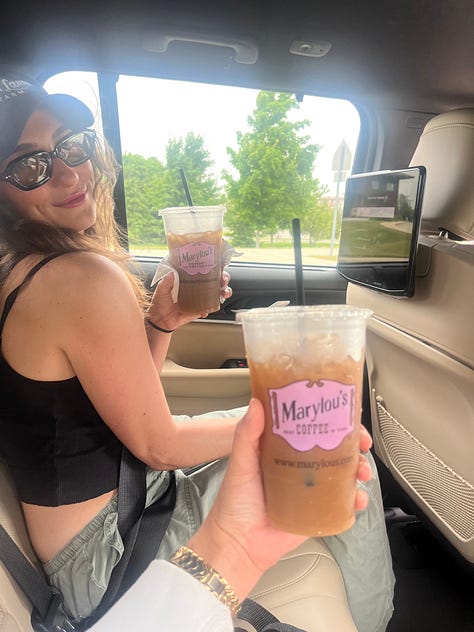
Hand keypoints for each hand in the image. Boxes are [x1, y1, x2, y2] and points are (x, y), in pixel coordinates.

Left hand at [147, 269, 231, 330]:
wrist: (160, 320)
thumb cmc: (160, 302)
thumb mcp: (161, 289)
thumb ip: (166, 281)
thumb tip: (172, 273)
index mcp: (189, 279)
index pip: (204, 269)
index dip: (215, 266)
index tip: (221, 263)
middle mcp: (197, 287)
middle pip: (216, 280)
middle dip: (223, 278)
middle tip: (222, 279)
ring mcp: (200, 298)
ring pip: (218, 293)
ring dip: (224, 291)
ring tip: (223, 293)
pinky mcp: (200, 309)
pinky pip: (210, 308)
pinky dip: (210, 308)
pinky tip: (205, 310)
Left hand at [188, 399, 372, 599]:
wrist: (239, 545)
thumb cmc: (234, 502)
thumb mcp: (240, 463)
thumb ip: (246, 434)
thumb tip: (256, 402)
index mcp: (282, 448)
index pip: (311, 426)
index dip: (331, 418)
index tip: (346, 414)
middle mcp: (299, 465)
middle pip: (334, 447)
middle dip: (354, 443)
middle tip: (362, 444)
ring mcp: (309, 489)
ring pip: (343, 473)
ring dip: (359, 468)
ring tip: (362, 472)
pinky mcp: (317, 511)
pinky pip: (343, 503)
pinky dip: (356, 499)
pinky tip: (359, 499)